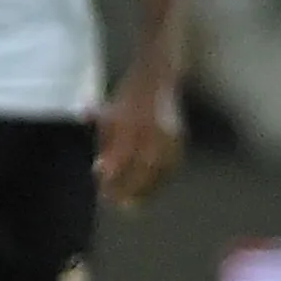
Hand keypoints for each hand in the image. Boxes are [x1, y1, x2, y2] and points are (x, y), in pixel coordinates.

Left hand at [97, 69, 183, 209]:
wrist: (158, 75)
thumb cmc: (126, 98)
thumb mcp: (107, 113)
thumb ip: (105, 141)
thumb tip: (100, 170)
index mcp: (131, 121)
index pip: (123, 154)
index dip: (115, 174)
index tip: (104, 188)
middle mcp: (152, 128)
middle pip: (143, 165)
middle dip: (129, 187)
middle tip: (116, 204)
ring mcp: (169, 133)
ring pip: (160, 168)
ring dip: (147, 189)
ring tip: (132, 205)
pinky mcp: (180, 137)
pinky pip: (173, 164)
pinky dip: (161, 181)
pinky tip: (150, 192)